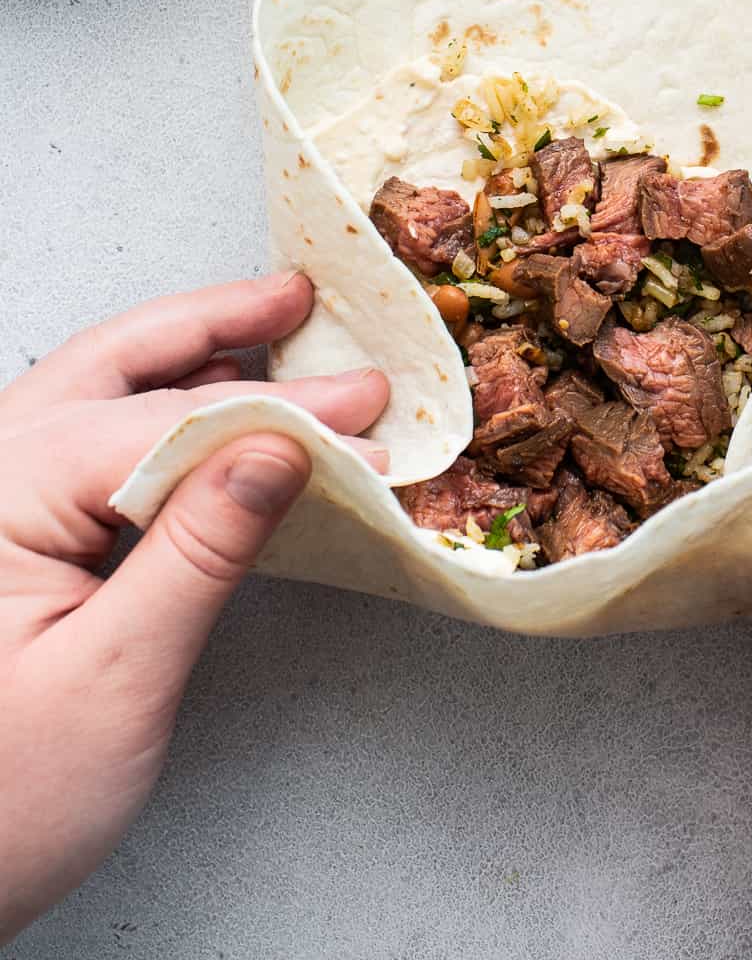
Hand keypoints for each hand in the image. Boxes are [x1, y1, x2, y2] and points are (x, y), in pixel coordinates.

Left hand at [0, 273, 388, 945]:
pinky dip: (158, 407)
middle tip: (300, 298)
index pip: (160, 424)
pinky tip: (211, 406)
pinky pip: (87, 440)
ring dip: (184, 351)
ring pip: (94, 390)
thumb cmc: (2, 805)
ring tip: (268, 325)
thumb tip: (282, 451)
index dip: (275, 415)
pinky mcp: (6, 534)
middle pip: (110, 366)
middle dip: (212, 324)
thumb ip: (199, 552)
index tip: (365, 418)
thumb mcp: (114, 681)